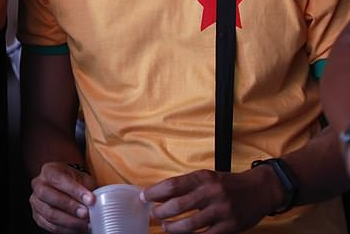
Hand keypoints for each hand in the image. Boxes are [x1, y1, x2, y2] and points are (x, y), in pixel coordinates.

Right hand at [29, 161, 95, 232]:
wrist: (67, 188)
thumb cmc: (75, 182)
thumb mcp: (82, 178)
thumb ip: (87, 187)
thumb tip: (97, 200)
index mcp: (48, 171)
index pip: (57, 179)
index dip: (74, 190)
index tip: (90, 199)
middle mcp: (38, 184)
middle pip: (48, 196)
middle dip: (69, 206)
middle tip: (86, 213)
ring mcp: (36, 201)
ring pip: (49, 214)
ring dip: (70, 221)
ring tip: (86, 223)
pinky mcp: (38, 216)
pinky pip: (50, 226)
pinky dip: (67, 229)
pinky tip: (78, 228)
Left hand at [142, 167, 276, 233]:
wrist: (260, 189)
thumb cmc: (228, 184)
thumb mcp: (207, 177)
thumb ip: (186, 185)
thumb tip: (159, 194)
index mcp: (203, 177)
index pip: (172, 185)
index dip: (154, 193)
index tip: (144, 197)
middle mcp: (211, 193)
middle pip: (177, 206)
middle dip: (160, 212)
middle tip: (153, 214)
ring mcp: (222, 211)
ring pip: (189, 224)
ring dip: (172, 227)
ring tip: (165, 226)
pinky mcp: (230, 227)